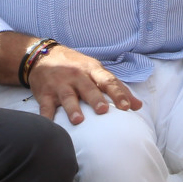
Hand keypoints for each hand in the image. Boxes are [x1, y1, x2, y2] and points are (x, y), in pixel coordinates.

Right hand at [28, 44, 142, 124]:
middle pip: (88, 88)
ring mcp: (60, 84)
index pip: (108, 81)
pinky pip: (45, 106)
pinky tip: (49, 125)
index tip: (127, 106)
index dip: (118, 94)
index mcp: (93, 70)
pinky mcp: (44, 93)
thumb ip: (116, 87)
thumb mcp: (96, 71)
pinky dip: (46, 116)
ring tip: (78, 120)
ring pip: (68, 97)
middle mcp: (77, 76)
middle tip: (103, 110)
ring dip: (73, 108)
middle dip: (96, 99)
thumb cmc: (76, 66)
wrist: (44, 56)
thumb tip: (138, 106)